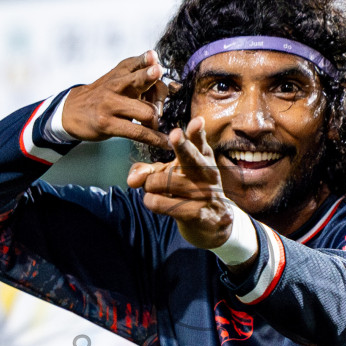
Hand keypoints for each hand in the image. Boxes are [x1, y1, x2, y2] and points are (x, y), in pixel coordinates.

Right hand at [60, 51, 171, 153]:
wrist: (73, 111)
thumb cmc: (104, 96)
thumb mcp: (117, 81)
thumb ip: (141, 78)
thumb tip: (172, 82)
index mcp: (119, 73)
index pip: (134, 63)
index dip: (144, 60)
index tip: (153, 57)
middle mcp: (114, 86)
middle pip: (138, 80)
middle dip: (150, 76)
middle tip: (159, 72)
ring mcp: (110, 105)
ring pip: (145, 111)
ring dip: (157, 120)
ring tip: (159, 125)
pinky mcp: (108, 124)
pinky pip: (138, 132)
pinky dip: (155, 139)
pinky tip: (166, 143)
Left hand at [126, 117, 236, 251]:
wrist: (213, 224)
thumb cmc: (190, 191)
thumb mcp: (173, 175)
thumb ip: (149, 170)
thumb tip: (132, 179)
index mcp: (204, 159)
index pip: (201, 143)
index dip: (198, 133)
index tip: (197, 121)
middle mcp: (207, 174)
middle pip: (192, 158)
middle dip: (183, 146)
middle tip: (175, 134)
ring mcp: (203, 195)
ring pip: (162, 182)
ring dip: (149, 185)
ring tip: (152, 188)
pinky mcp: (196, 213)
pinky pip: (159, 202)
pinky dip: (150, 201)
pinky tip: (155, 201)